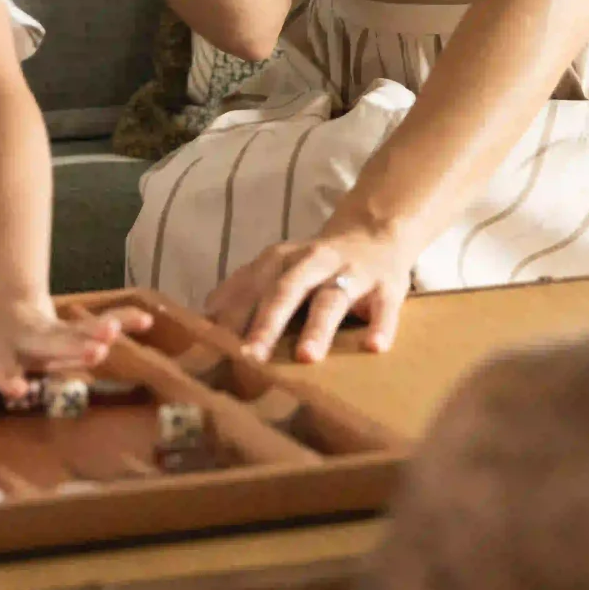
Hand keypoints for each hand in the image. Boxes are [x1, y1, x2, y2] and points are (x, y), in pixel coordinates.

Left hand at [0, 297, 155, 420]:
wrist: (5, 311)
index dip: (6, 378)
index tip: (17, 389)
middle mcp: (27, 345)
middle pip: (47, 346)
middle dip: (66, 349)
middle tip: (92, 352)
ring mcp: (53, 334)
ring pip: (74, 332)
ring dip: (93, 332)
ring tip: (113, 335)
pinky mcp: (74, 328)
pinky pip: (101, 320)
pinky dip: (121, 318)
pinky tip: (143, 319)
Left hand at [206, 223, 414, 362]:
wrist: (374, 231)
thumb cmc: (315, 265)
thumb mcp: (277, 270)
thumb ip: (244, 293)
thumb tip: (202, 321)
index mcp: (279, 262)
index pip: (249, 289)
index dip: (230, 318)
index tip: (211, 350)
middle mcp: (311, 263)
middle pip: (284, 291)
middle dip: (266, 324)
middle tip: (249, 358)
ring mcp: (351, 273)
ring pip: (331, 299)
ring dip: (317, 327)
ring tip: (305, 357)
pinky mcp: (387, 286)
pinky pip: (384, 307)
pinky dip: (380, 326)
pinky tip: (374, 347)